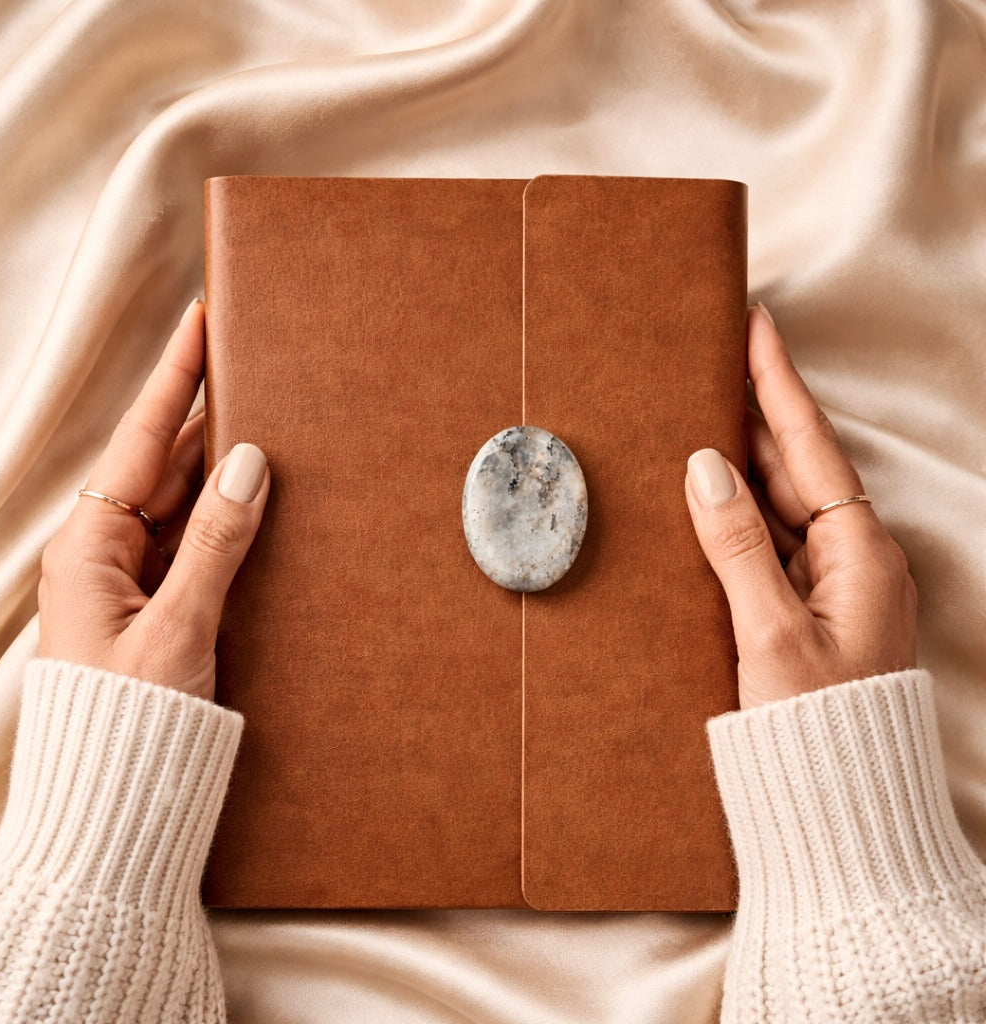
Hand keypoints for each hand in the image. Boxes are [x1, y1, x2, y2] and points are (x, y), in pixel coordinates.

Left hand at [37, 299, 270, 701]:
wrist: (109, 805)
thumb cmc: (129, 723)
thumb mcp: (178, 628)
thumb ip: (217, 542)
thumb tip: (250, 464)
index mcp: (90, 546)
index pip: (142, 442)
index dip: (175, 379)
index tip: (198, 322)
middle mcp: (105, 552)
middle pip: (163, 463)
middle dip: (205, 413)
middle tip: (250, 363)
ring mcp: (130, 578)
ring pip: (181, 501)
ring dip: (220, 463)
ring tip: (264, 416)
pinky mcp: (155, 604)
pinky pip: (193, 540)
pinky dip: (224, 514)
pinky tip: (257, 494)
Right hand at [684, 303, 916, 710]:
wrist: (839, 806)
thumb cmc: (817, 728)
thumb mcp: (770, 634)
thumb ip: (736, 546)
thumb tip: (705, 469)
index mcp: (860, 555)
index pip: (809, 449)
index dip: (778, 385)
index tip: (758, 327)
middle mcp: (849, 560)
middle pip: (793, 469)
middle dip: (753, 415)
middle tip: (713, 363)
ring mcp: (826, 585)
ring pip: (776, 506)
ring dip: (738, 466)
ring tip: (698, 417)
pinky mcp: (801, 610)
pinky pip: (764, 545)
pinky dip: (734, 520)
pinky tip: (702, 501)